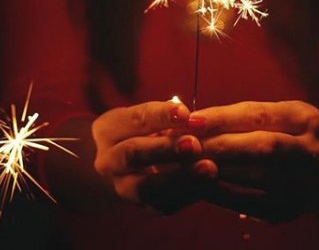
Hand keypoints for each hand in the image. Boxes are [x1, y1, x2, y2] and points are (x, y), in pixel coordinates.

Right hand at [92, 100, 216, 213]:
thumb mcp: (145, 117)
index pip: (136, 120)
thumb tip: (193, 119)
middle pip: (134, 154)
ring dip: (180, 177)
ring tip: (209, 168)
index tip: (185, 112)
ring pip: (147, 187)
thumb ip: (166, 116)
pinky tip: (210, 183)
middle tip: (194, 144)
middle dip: (166, 149)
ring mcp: (123, 188)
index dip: (161, 115)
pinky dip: (189, 194)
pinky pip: (164, 204)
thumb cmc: (141, 131)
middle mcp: (109, 161)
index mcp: (109, 130)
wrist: (122, 166)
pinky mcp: (143, 206)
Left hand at [190, 100, 318, 221]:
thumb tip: (190, 121)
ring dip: (218, 169)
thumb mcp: (267, 116)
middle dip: (220, 144)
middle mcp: (313, 151)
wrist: (308, 171)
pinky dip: (222, 193)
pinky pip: (249, 203)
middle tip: (186, 143)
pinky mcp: (288, 210)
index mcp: (306, 118)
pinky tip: (199, 183)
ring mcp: (304, 183)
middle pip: (262, 146)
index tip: (191, 120)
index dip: (222, 117)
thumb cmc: (276, 132)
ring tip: (188, 161)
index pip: (258, 115)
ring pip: (256, 176)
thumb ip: (234, 118)